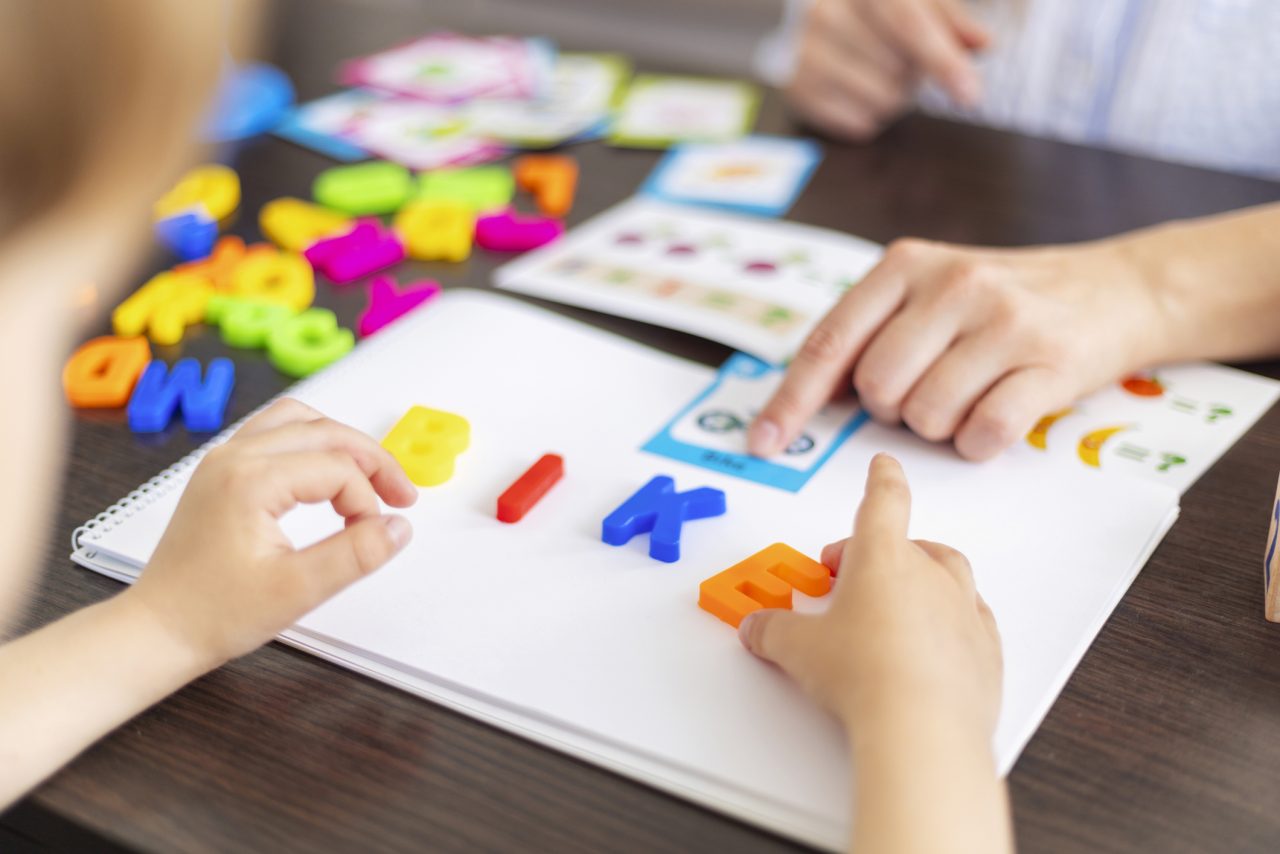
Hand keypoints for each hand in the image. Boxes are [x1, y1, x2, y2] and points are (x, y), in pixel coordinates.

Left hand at [128, 398, 417, 669]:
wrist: (159, 629)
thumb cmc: (214, 614)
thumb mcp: (297, 590)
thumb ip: (355, 554)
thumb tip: (397, 527)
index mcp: (250, 480)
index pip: (336, 469)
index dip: (368, 500)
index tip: (375, 537)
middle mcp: (234, 457)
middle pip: (324, 431)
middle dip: (371, 460)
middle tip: (402, 495)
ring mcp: (223, 459)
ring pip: (299, 421)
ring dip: (341, 444)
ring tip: (368, 478)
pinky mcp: (220, 471)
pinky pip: (274, 432)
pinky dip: (311, 443)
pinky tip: (326, 474)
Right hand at [738, 454, 1000, 736]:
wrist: (923, 728)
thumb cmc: (866, 676)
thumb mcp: (798, 650)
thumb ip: (773, 631)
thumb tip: (758, 628)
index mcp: (883, 556)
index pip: (884, 499)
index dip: (882, 478)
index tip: (884, 464)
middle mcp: (929, 573)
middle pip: (910, 544)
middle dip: (880, 554)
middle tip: (848, 581)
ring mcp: (963, 609)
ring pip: (947, 576)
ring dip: (921, 582)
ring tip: (893, 608)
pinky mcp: (984, 649)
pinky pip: (970, 619)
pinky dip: (950, 622)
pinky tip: (930, 643)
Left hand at [749, 237, 1165, 459]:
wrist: (1118, 288)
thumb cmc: (1005, 300)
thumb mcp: (932, 288)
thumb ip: (874, 329)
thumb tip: (810, 398)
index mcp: (906, 264)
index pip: (830, 343)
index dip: (792, 401)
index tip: (764, 443)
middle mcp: (951, 284)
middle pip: (878, 389)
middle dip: (892, 410)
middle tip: (930, 388)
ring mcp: (1003, 321)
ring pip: (926, 416)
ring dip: (940, 425)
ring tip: (972, 392)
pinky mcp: (1050, 363)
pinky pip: (983, 434)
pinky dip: (979, 442)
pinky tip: (998, 414)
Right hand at [786, 0, 987, 140]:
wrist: (808, 18)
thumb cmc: (874, 7)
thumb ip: (950, 18)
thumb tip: (983, 44)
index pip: (908, 23)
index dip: (942, 60)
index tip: (970, 95)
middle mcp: (827, 11)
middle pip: (900, 69)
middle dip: (914, 71)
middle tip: (900, 54)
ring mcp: (806, 53)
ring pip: (882, 100)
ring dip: (895, 94)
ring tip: (878, 69)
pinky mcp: (798, 90)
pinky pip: (860, 122)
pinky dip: (871, 111)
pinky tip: (858, 86)